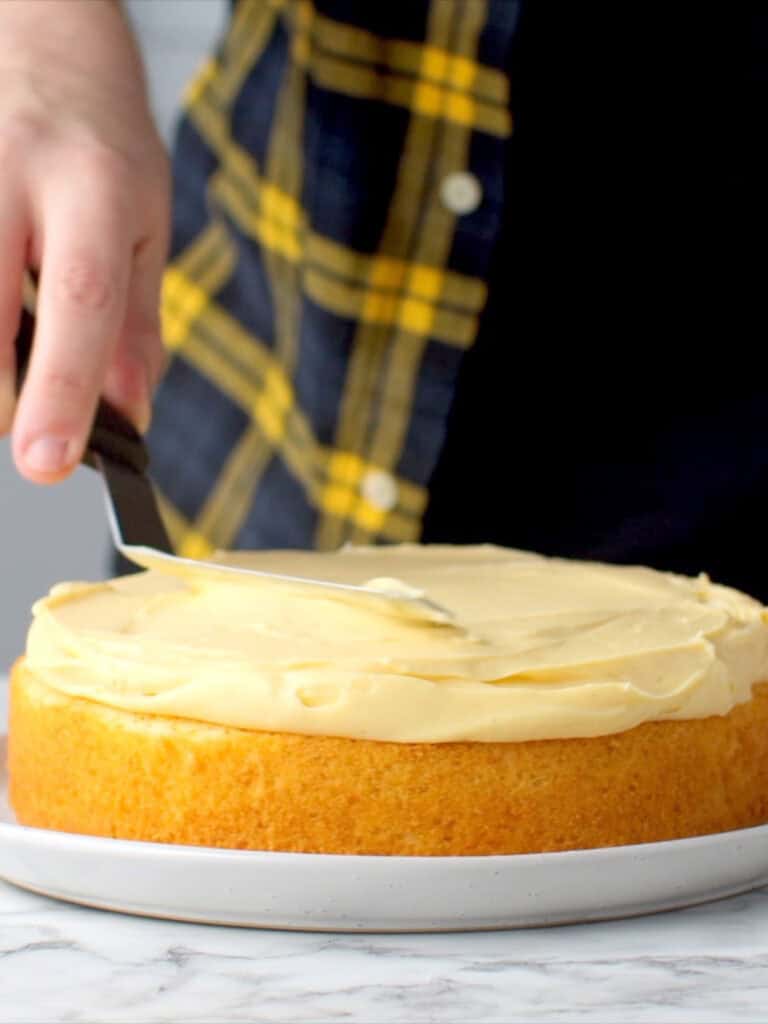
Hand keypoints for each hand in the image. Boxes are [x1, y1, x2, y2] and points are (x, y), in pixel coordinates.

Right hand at [0, 0, 169, 482]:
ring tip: (13, 338)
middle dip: (4, 397)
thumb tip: (129, 414)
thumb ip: (136, 324)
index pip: (79, 301)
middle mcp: (8, 175)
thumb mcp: (144, 223)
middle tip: (31, 411)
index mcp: (93, 188)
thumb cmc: (98, 135)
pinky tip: (1, 304)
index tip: (47, 462)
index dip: (62, 390)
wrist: (35, 32)